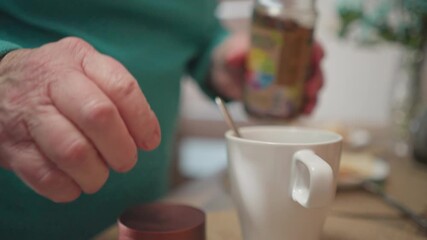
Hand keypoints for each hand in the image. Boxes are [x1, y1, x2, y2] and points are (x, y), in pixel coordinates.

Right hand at [0, 37, 160, 201]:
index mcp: (79, 59)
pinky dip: (68, 188)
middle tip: (125, 161)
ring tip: (98, 175)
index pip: (122, 88)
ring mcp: (28, 114)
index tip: (149, 142)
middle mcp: (52, 81)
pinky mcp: (12, 147)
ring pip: (73, 151)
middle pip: (99, 117)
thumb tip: (148, 137)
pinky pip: (46, 177)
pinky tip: (74, 182)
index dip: (142, 120)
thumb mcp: (88, 69)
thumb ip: (120, 95)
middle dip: (121, 149)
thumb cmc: (58, 82)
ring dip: (95, 174)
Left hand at [209, 32, 323, 114]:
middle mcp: (291, 61)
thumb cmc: (231, 56)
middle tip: (309, 89)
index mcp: (283, 44)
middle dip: (316, 79)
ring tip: (308, 106)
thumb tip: (234, 57)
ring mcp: (289, 80)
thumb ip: (234, 54)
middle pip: (313, 68)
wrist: (223, 72)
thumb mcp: (231, 53)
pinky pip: (300, 102)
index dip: (315, 50)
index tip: (317, 57)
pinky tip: (303, 112)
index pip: (307, 43)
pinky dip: (304, 108)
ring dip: (313, 96)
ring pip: (310, 86)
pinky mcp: (283, 96)